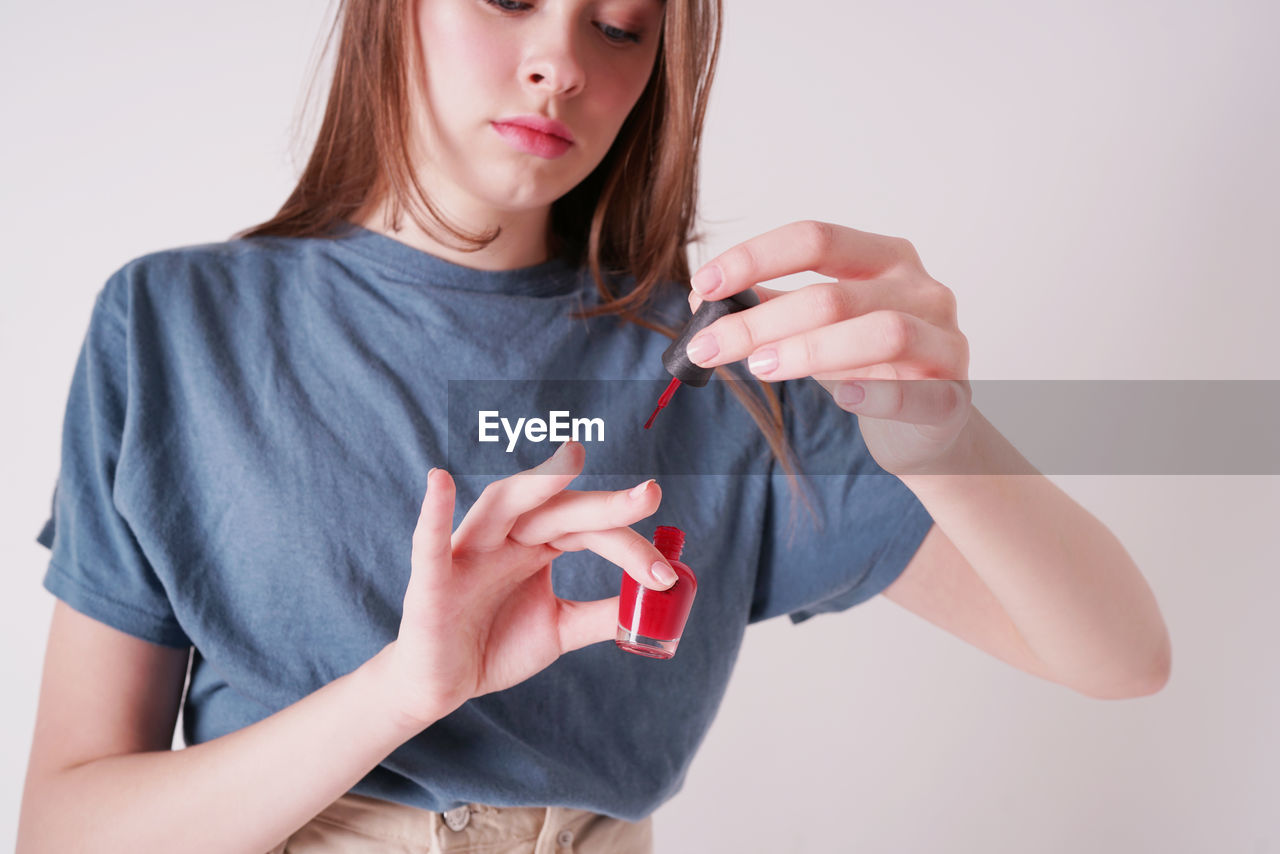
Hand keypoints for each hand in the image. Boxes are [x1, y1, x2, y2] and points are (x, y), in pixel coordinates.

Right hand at [383, 441, 671, 728]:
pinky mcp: (432, 581)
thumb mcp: (560, 629)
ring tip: (570, 462)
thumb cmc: (496, 645)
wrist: (442, 686)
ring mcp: (468, 553)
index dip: (629, 546)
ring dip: (535, 484)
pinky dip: (434, 513)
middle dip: (604, 504)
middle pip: (558, 508)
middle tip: (651, 494)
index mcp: (536, 544)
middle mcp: (506, 538)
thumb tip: (656, 603)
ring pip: (501, 506)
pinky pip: (431, 543)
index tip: (667, 574)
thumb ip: (602, 614)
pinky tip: (439, 482)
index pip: (590, 529)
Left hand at [684, 220, 971, 476]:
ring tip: (759, 368)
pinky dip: (879, 393)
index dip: (755, 257)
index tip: (703, 285)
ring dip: (809, 350)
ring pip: (882, 331)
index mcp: (886, 259)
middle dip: (759, 321)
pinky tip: (844, 398)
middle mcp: (921, 289)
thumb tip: (704, 298)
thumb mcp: (818, 328)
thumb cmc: (870, 366)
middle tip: (706, 347)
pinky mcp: (954, 398)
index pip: (817, 239)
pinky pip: (919, 393)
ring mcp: (944, 341)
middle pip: (834, 294)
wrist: (930, 427)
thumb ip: (772, 307)